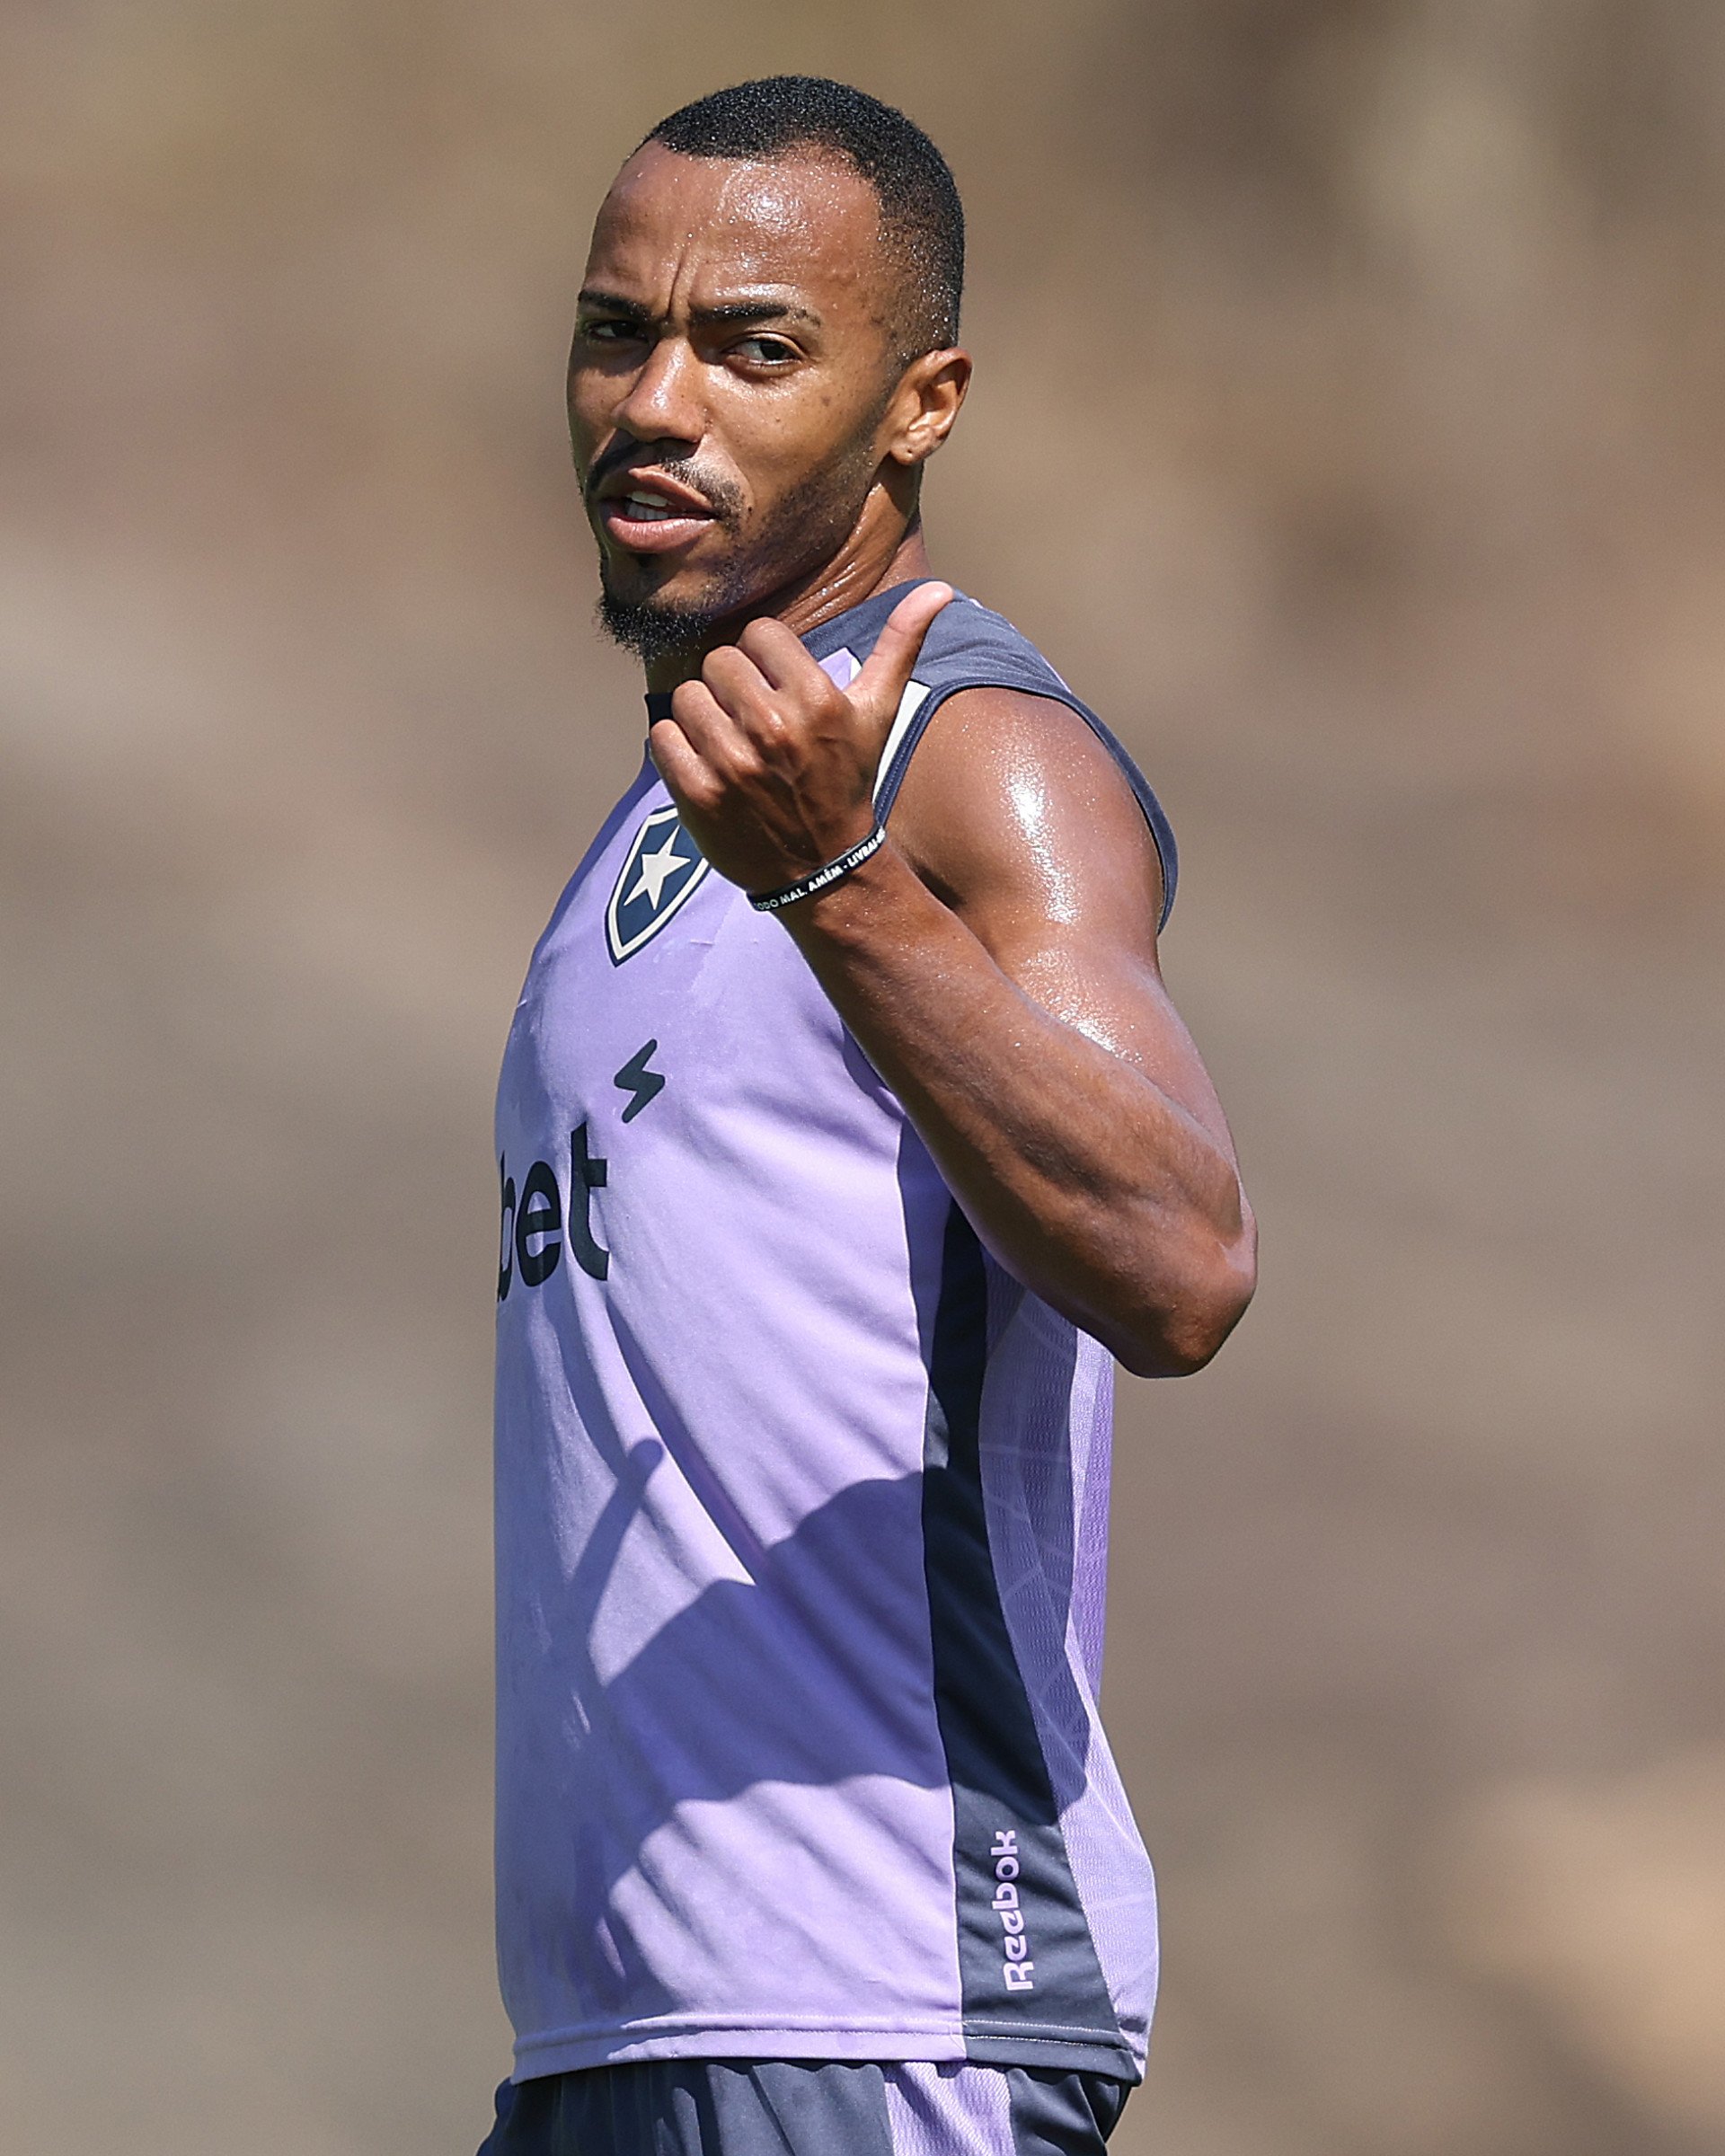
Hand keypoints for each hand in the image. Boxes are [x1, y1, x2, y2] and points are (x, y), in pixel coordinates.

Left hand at [648, 581, 953, 894]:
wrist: (824, 869)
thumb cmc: (847, 782)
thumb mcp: (880, 714)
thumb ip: (900, 646)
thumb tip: (939, 588)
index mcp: (817, 700)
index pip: (760, 633)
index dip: (765, 658)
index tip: (776, 687)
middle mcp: (773, 729)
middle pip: (718, 661)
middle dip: (731, 686)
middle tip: (750, 718)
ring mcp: (732, 764)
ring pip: (686, 697)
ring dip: (701, 715)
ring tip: (728, 740)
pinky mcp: (699, 795)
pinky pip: (662, 737)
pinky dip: (676, 747)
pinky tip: (706, 763)